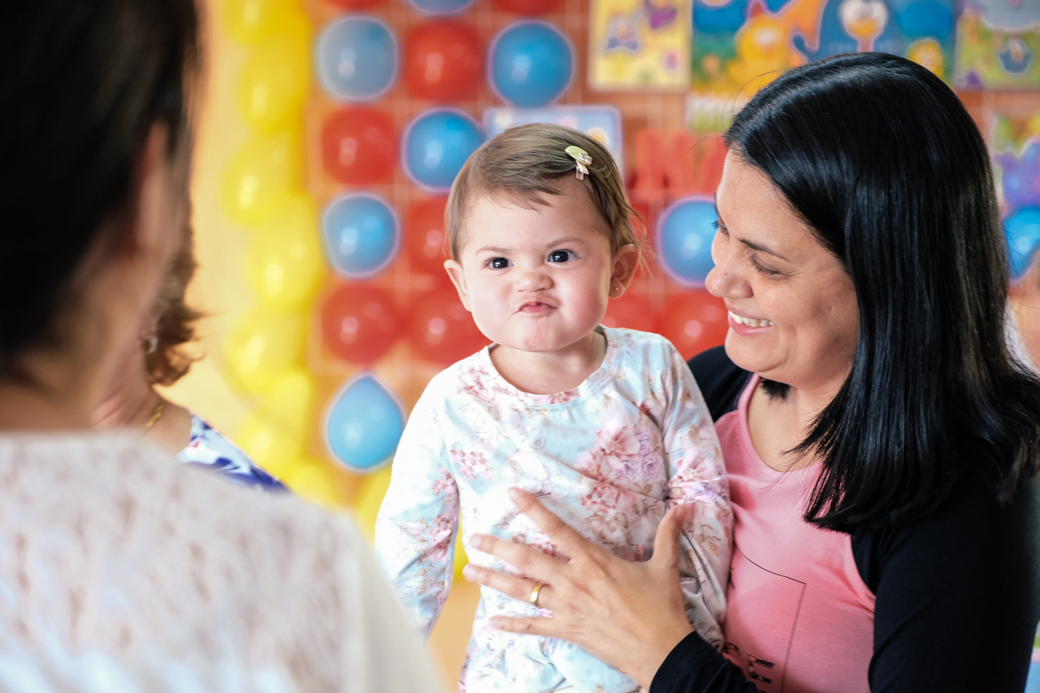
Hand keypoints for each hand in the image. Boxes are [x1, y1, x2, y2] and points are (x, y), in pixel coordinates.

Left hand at [462, 488, 694, 687]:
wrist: (662, 650)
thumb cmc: (662, 607)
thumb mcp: (664, 565)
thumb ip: (667, 533)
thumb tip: (684, 507)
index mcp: (594, 561)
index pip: (557, 528)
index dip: (533, 509)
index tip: (512, 494)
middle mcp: (574, 581)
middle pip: (528, 560)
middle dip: (498, 547)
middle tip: (474, 538)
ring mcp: (567, 607)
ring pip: (523, 591)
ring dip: (495, 581)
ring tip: (471, 572)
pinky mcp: (568, 631)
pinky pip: (534, 627)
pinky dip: (511, 626)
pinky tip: (491, 623)